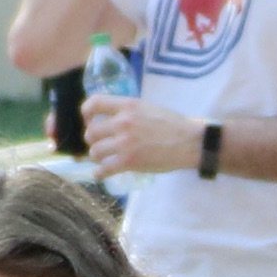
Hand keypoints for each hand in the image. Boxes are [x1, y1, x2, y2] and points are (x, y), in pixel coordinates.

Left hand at [84, 94, 201, 175]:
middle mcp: (123, 122)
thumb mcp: (148, 108)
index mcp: (128, 105)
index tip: (88, 119)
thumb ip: (129, 112)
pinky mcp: (129, 161)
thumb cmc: (173, 125)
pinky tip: (101, 173)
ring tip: (104, 159)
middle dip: (93, 140)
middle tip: (100, 144)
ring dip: (97, 157)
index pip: (94, 102)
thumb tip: (112, 120)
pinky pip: (103, 169)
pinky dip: (99, 173)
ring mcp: (125, 142)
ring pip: (95, 152)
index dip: (86, 112)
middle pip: (91, 132)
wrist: (190, 142)